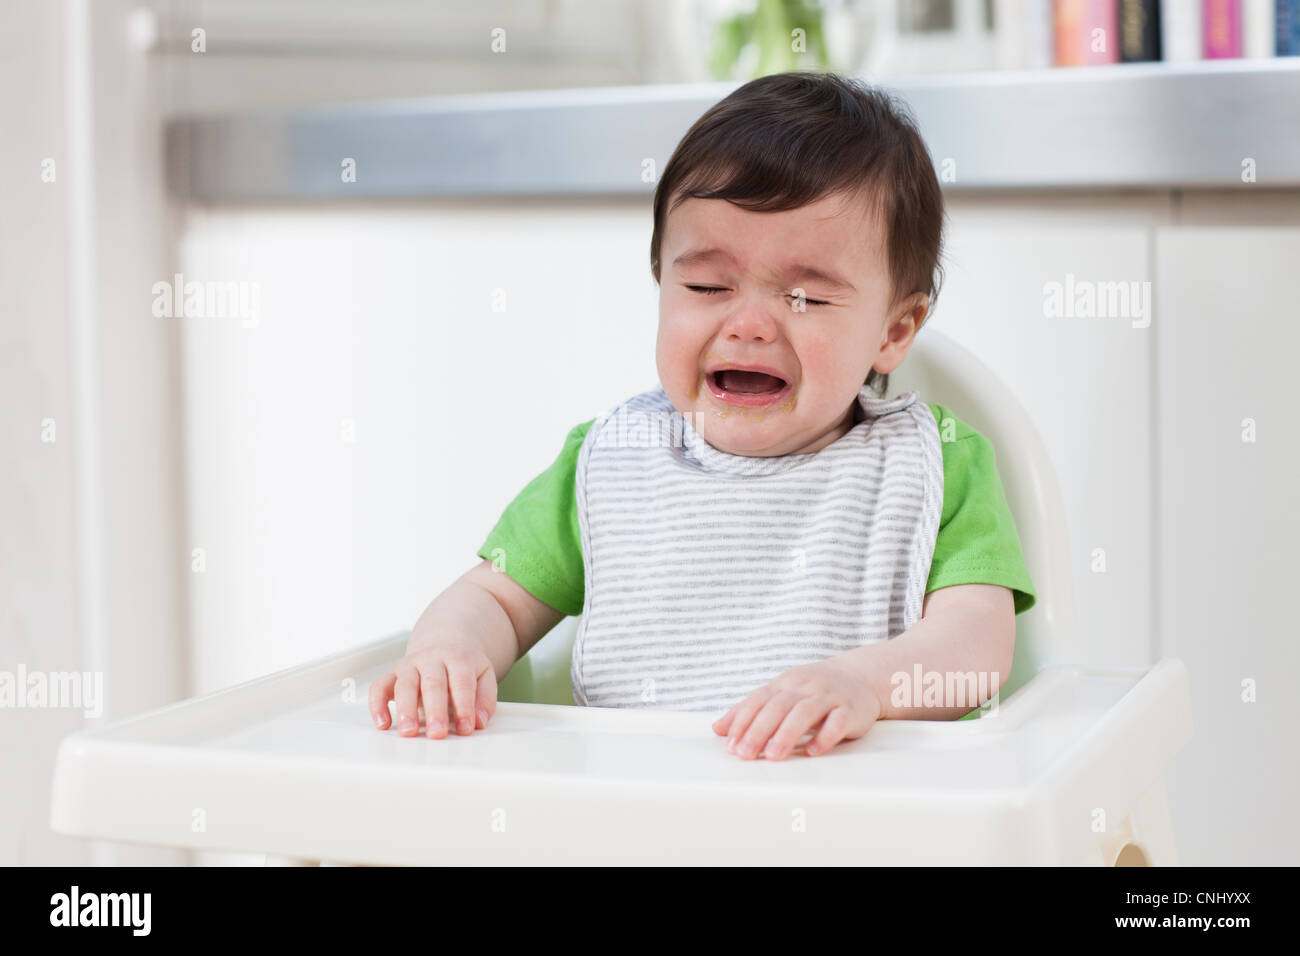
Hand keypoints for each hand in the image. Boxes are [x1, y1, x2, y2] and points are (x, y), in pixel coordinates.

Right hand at [368, 639, 497, 738]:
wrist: (445, 641)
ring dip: (405, 710)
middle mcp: (431, 659)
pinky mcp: (392, 675)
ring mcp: (409, 666)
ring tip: (409, 732)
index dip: (464, 706)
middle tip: (438, 734)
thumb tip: (479, 722)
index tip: (466, 728)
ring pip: (405, 685)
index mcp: (458, 658)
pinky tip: (383, 724)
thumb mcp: (484, 675)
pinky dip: (377, 705)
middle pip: (432, 684)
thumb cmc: (464, 665)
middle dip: (435, 711)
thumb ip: (485, 699)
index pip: (462, 683)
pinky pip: (379, 687)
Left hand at [711, 658, 881, 759]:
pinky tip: (811, 751)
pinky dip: (824, 736)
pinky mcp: (851, 710)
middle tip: (746, 755)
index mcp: (784, 683)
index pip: (759, 700)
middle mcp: (804, 687)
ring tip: (773, 756)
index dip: (743, 721)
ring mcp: (829, 697)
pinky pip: (838, 722)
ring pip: (805, 712)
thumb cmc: (812, 690)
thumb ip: (750, 710)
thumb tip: (718, 729)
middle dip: (759, 731)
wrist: (859, 677)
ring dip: (787, 734)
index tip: (731, 746)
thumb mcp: (780, 694)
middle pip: (778, 706)